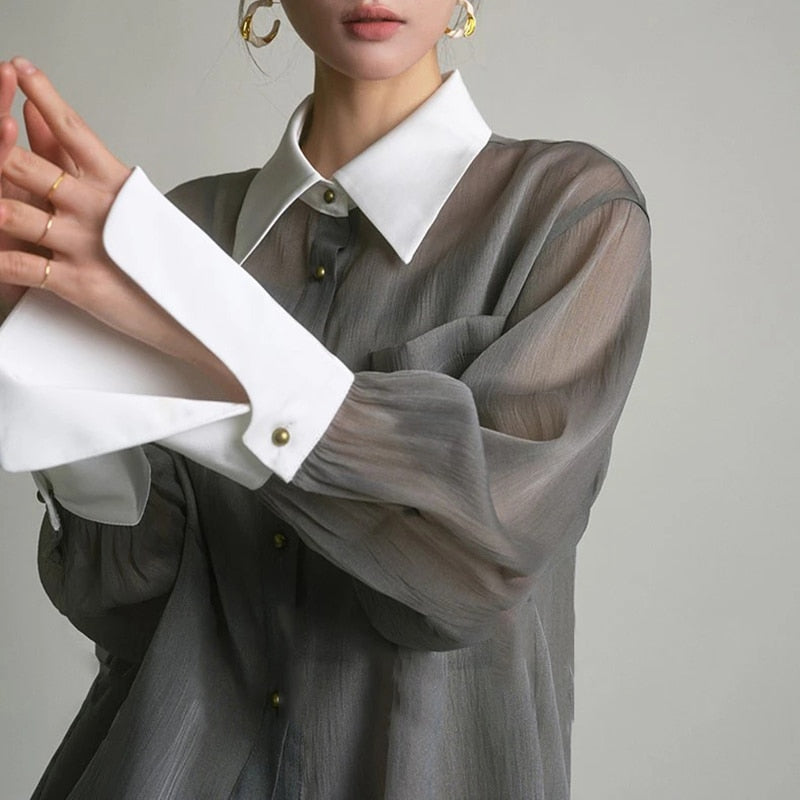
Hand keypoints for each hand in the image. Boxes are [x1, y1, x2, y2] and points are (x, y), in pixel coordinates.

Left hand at [0, 58, 245, 400]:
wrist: (199, 308)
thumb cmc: (168, 258)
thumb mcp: (138, 205)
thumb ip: (88, 167)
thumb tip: (49, 125)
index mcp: (118, 184)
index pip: (71, 128)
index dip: (41, 94)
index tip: (17, 69)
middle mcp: (97, 208)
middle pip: (23, 165)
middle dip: (1, 161)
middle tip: (3, 160)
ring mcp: (84, 244)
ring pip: (11, 213)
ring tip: (3, 212)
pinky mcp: (76, 283)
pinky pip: (18, 266)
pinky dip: (0, 261)